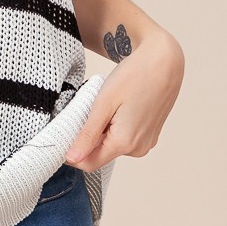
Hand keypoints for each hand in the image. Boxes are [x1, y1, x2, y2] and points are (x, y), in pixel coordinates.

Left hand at [64, 26, 184, 169]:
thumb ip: (88, 134)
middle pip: (101, 154)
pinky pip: (124, 139)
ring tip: (106, 106)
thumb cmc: (134, 76)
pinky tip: (118, 107)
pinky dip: (114, 128)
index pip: (89, 163)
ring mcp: (146, 143)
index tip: (63, 133)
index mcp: (125, 143)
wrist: (163, 62)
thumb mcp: (104, 103)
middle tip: (87, 110)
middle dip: (88, 138)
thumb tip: (71, 158)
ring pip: (112, 146)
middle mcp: (138, 149)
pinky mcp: (150, 135)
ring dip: (102, 131)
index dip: (72, 153)